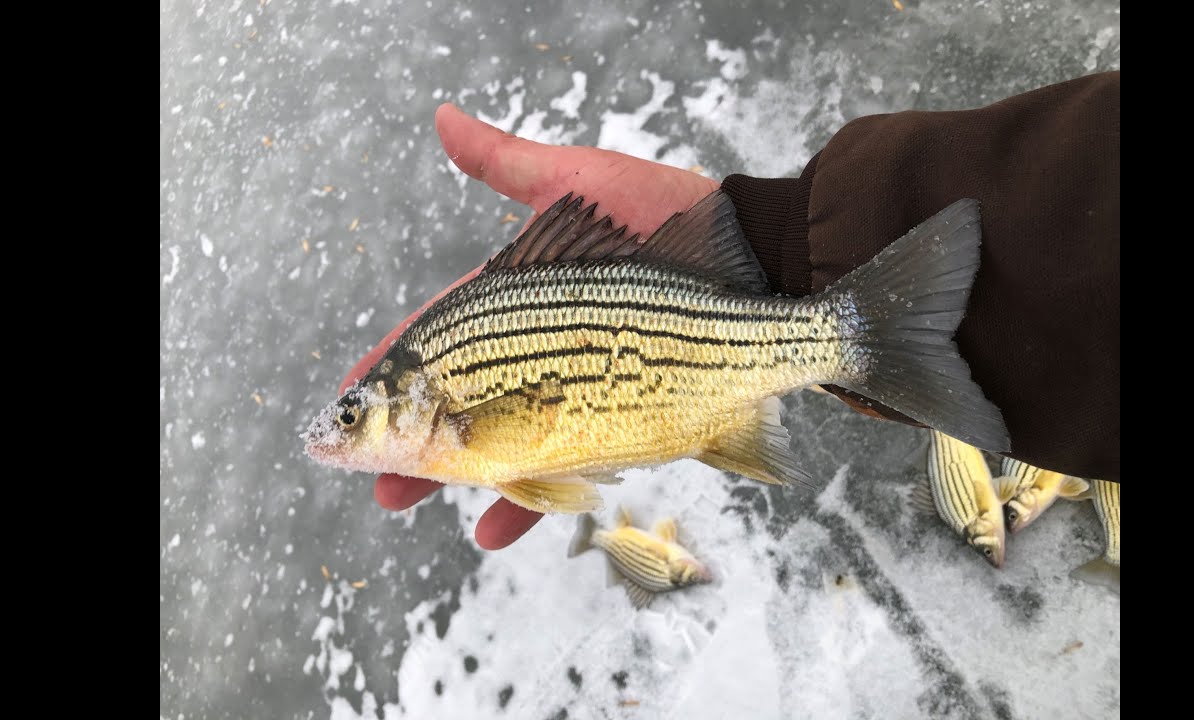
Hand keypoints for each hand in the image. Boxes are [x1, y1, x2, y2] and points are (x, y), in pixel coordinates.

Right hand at [339, 103, 719, 549]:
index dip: (394, 366)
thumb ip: (510, 164)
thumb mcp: (581, 183)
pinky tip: (492, 526)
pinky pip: (568, 470)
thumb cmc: (671, 215)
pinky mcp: (627, 423)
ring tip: (405, 505)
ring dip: (454, 481)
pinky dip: (529, 502)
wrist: (766, 265)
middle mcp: (549, 351)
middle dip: (412, 443)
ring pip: (505, 445)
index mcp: (525, 300)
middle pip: (464, 404)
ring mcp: (586, 391)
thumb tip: (442, 115)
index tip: (350, 393)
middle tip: (372, 477)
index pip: (445, 338)